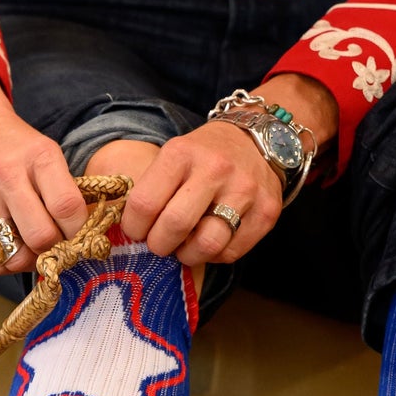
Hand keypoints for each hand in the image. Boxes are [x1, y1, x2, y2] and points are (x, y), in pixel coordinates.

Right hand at [0, 64, 87, 274]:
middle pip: (41, 237)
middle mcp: (6, 177)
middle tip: (57, 245)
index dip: (79, 231)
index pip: (67, 207)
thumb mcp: (47, 154)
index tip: (80, 235)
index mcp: (38, 157)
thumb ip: (65, 192)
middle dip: (55, 249)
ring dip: (31, 261)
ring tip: (33, 249)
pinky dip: (8, 264)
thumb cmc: (16, 148)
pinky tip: (12, 248)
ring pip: (15, 257)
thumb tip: (84, 241)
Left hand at [119, 119, 281, 266]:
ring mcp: (245, 191)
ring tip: (185, 246)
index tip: (137, 230)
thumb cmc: (204, 155)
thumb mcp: (174, 155)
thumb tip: (128, 233)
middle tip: (159, 243)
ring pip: (206, 245)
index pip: (144, 203)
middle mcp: (215, 169)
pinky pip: (230, 252)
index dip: (134, 227)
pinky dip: (214, 255)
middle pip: (175, 226)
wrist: (256, 140)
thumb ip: (153, 188)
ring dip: (188, 255)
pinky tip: (210, 239)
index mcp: (182, 153)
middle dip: (159, 245)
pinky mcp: (267, 212)